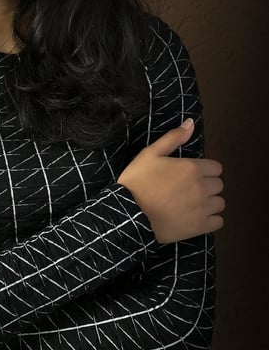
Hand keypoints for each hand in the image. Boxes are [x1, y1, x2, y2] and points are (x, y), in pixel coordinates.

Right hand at [118, 118, 223, 242]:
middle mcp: (201, 187)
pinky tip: (195, 217)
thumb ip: (173, 138)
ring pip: (219, 203)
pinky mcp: (199, 226)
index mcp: (192, 167)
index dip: (204, 170)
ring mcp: (202, 208)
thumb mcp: (150, 153)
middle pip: (218, 185)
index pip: (216, 168)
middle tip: (188, 189)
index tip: (191, 174)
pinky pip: (218, 221)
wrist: (130, 213)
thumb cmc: (138, 181)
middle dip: (207, 185)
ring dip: (209, 202)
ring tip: (192, 204)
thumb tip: (191, 123)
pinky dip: (210, 219)